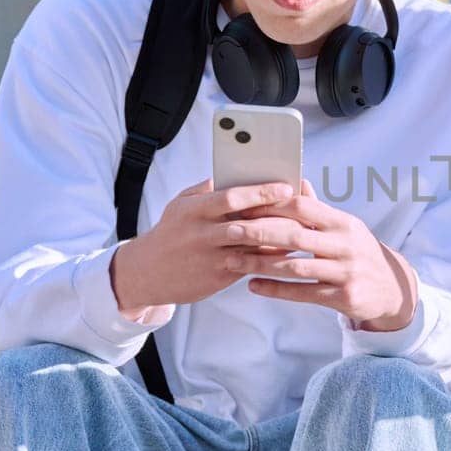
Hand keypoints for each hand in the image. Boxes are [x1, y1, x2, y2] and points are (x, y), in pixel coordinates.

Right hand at [111, 178, 295, 312]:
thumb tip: (237, 173)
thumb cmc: (171, 232)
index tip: (285, 186)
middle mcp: (201, 234)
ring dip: (278, 239)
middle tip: (304, 209)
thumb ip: (207, 190)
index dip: (260, 192)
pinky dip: (270, 258)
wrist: (146, 272)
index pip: (231, 197)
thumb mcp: (181, 205)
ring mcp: (210, 257)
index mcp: (192, 210)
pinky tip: (288, 251)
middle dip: (277, 216)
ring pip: (251, 247)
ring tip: (303, 229)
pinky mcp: (217, 277)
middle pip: (246, 223)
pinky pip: (250, 265)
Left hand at [224, 178, 418, 330]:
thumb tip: (296, 182)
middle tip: (229, 231)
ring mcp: (347, 272)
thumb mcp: (346, 228)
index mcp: (344, 223)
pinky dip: (276, 290)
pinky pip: (304, 293)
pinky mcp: (345, 297)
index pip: (304, 207)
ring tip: (233, 260)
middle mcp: (346, 244)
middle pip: (296, 235)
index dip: (272, 205)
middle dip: (259, 232)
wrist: (394, 289)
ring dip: (261, 263)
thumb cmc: (360, 254)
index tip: (243, 206)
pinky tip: (253, 285)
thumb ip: (319, 209)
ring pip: (296, 266)